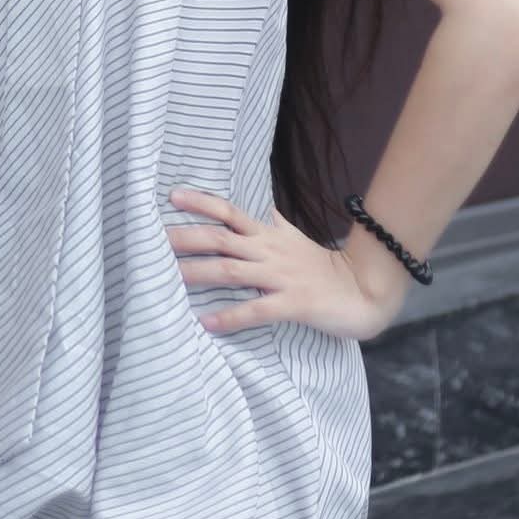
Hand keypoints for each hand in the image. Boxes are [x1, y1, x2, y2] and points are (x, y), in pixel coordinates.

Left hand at [166, 185, 408, 343]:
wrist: (364, 291)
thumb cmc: (322, 268)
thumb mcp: (292, 238)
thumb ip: (269, 223)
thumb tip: (251, 204)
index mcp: (269, 236)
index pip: (230, 212)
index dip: (202, 202)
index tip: (172, 195)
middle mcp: (270, 252)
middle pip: (221, 239)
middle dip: (187, 237)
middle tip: (154, 238)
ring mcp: (282, 278)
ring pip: (232, 272)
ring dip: (199, 274)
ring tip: (169, 278)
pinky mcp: (294, 304)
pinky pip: (258, 310)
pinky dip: (231, 316)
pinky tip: (208, 323)